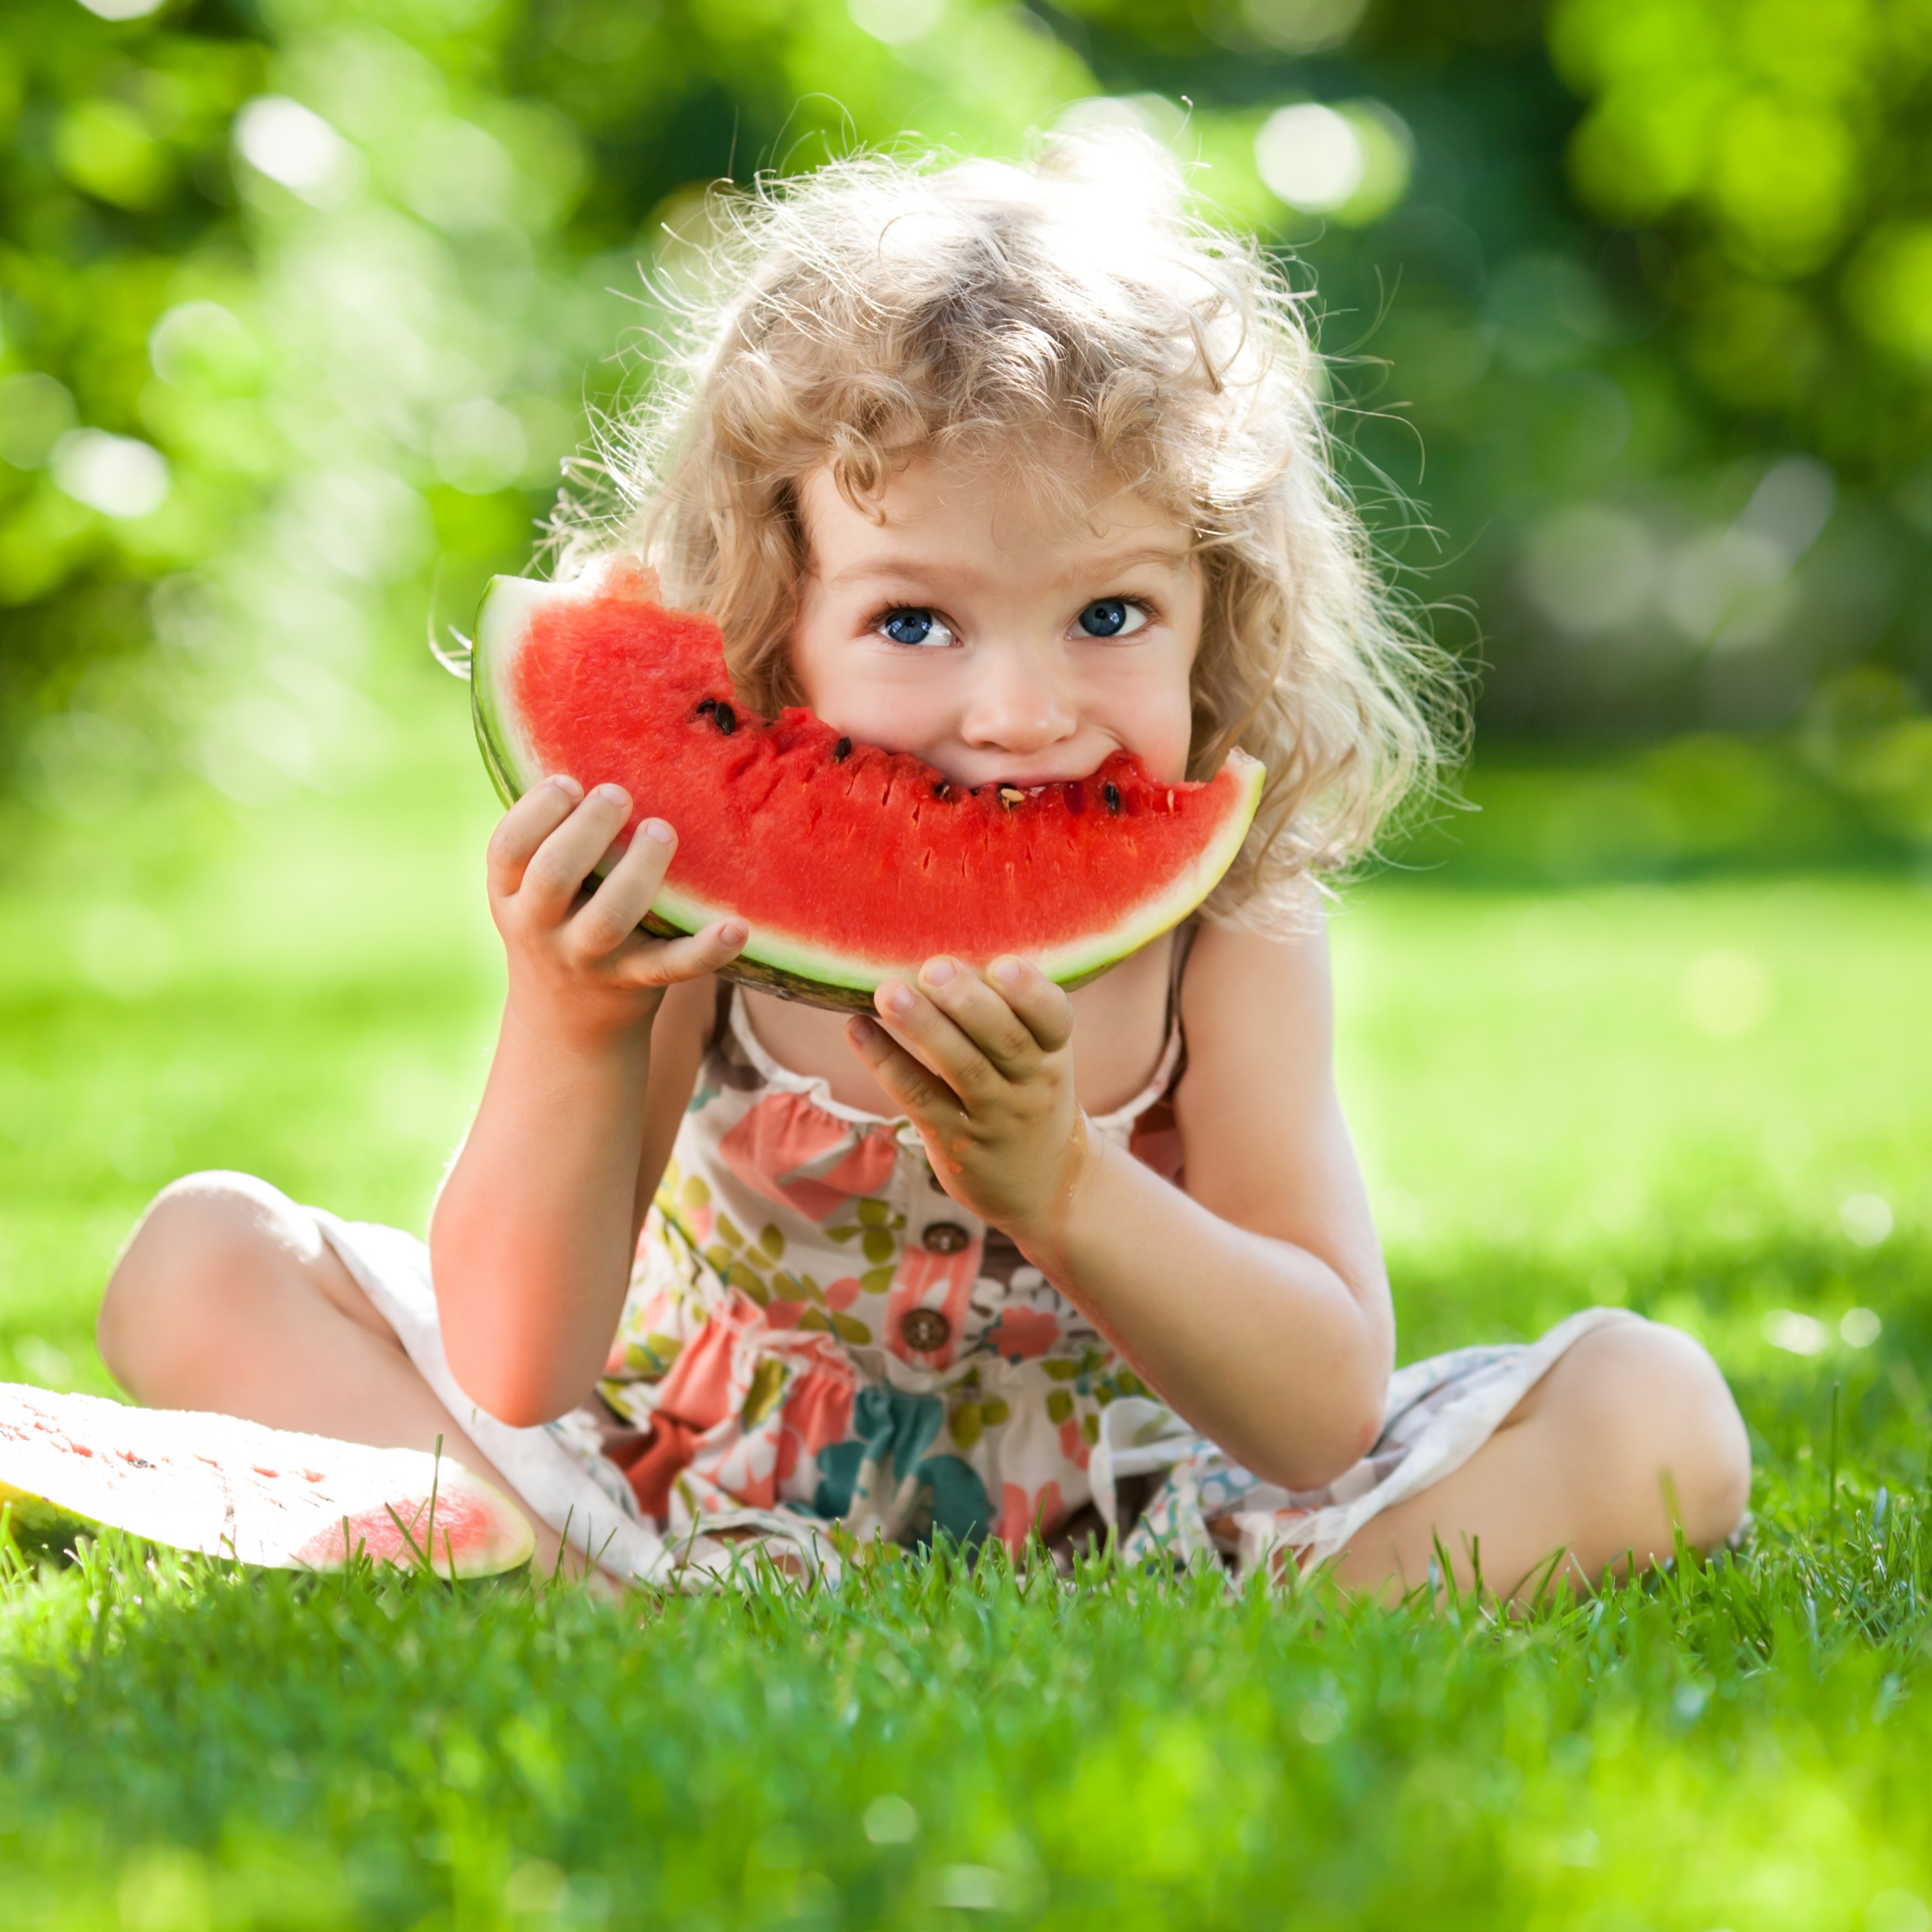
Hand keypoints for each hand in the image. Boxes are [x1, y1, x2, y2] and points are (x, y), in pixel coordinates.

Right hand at [487, 775, 744, 1044]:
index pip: (509, 849)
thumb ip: (550, 838)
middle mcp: (541, 929)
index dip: (537, 811)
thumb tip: (596, 747)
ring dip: (639, 870)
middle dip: (586, 829)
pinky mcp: (637, 984)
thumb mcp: (530, 889)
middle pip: (553, 875)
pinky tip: (736, 926)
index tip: (569, 782)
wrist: (567, 1023)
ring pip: (610, 917)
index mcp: (511, 895)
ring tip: (662, 831)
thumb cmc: (558, 923)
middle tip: (620, 795)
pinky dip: (707, 950)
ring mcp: (589, 960)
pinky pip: (673, 967)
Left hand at [846, 955, 1091, 1240]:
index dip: (1031, 992)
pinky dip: (886, 1061)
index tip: (1003, 963)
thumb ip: (1009, 1011)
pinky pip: (920, 1097)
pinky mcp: (956, 1141)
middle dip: (968, 1003)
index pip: (1054, 1019)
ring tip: (887, 993)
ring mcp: (994, 1116)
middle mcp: (1031, 1084)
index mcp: (1054, 1052)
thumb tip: (945, 944)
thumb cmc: (1028, 1094)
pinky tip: (858, 1029)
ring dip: (923, 1028)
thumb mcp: (1041, 1056)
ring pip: (961, 1069)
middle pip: (1005, 1041)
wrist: (1044, 1184)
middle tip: (934, 968)